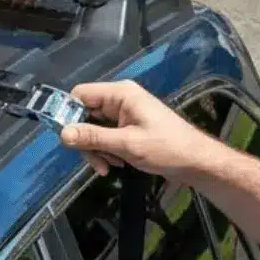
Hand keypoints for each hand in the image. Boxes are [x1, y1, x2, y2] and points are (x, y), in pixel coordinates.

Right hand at [59, 80, 217, 181]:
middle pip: (84, 114)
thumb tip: (62, 134)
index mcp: (120, 94)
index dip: (68, 113)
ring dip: (97, 149)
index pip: (80, 94)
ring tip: (110, 166)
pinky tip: (117, 165)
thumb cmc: (167, 148)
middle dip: (86, 139)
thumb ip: (94, 137)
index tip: (67, 137)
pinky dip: (106, 151)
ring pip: (93, 129)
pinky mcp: (127, 128)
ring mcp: (124, 114)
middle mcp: (119, 100)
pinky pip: (105, 136)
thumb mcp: (127, 144)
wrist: (197, 162)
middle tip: (96, 161)